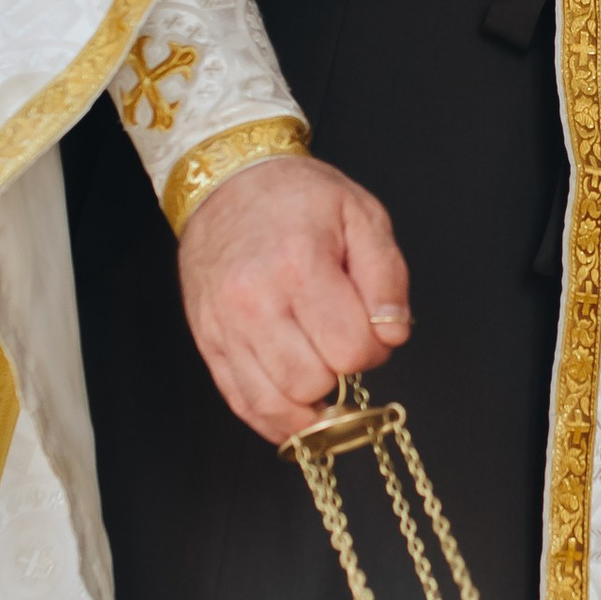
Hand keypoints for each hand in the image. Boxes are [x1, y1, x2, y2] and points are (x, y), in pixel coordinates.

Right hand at [175, 150, 411, 444]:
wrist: (227, 181)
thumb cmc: (296, 197)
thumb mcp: (362, 215)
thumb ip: (388, 277)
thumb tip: (392, 335)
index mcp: (299, 266)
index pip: (351, 350)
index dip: (375, 348)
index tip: (372, 328)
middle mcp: (254, 302)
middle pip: (312, 383)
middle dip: (340, 371)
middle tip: (342, 340)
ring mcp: (225, 327)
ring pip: (275, 405)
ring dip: (309, 402)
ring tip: (323, 375)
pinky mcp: (208, 342)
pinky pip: (242, 404)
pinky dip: (274, 418)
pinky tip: (296, 407)